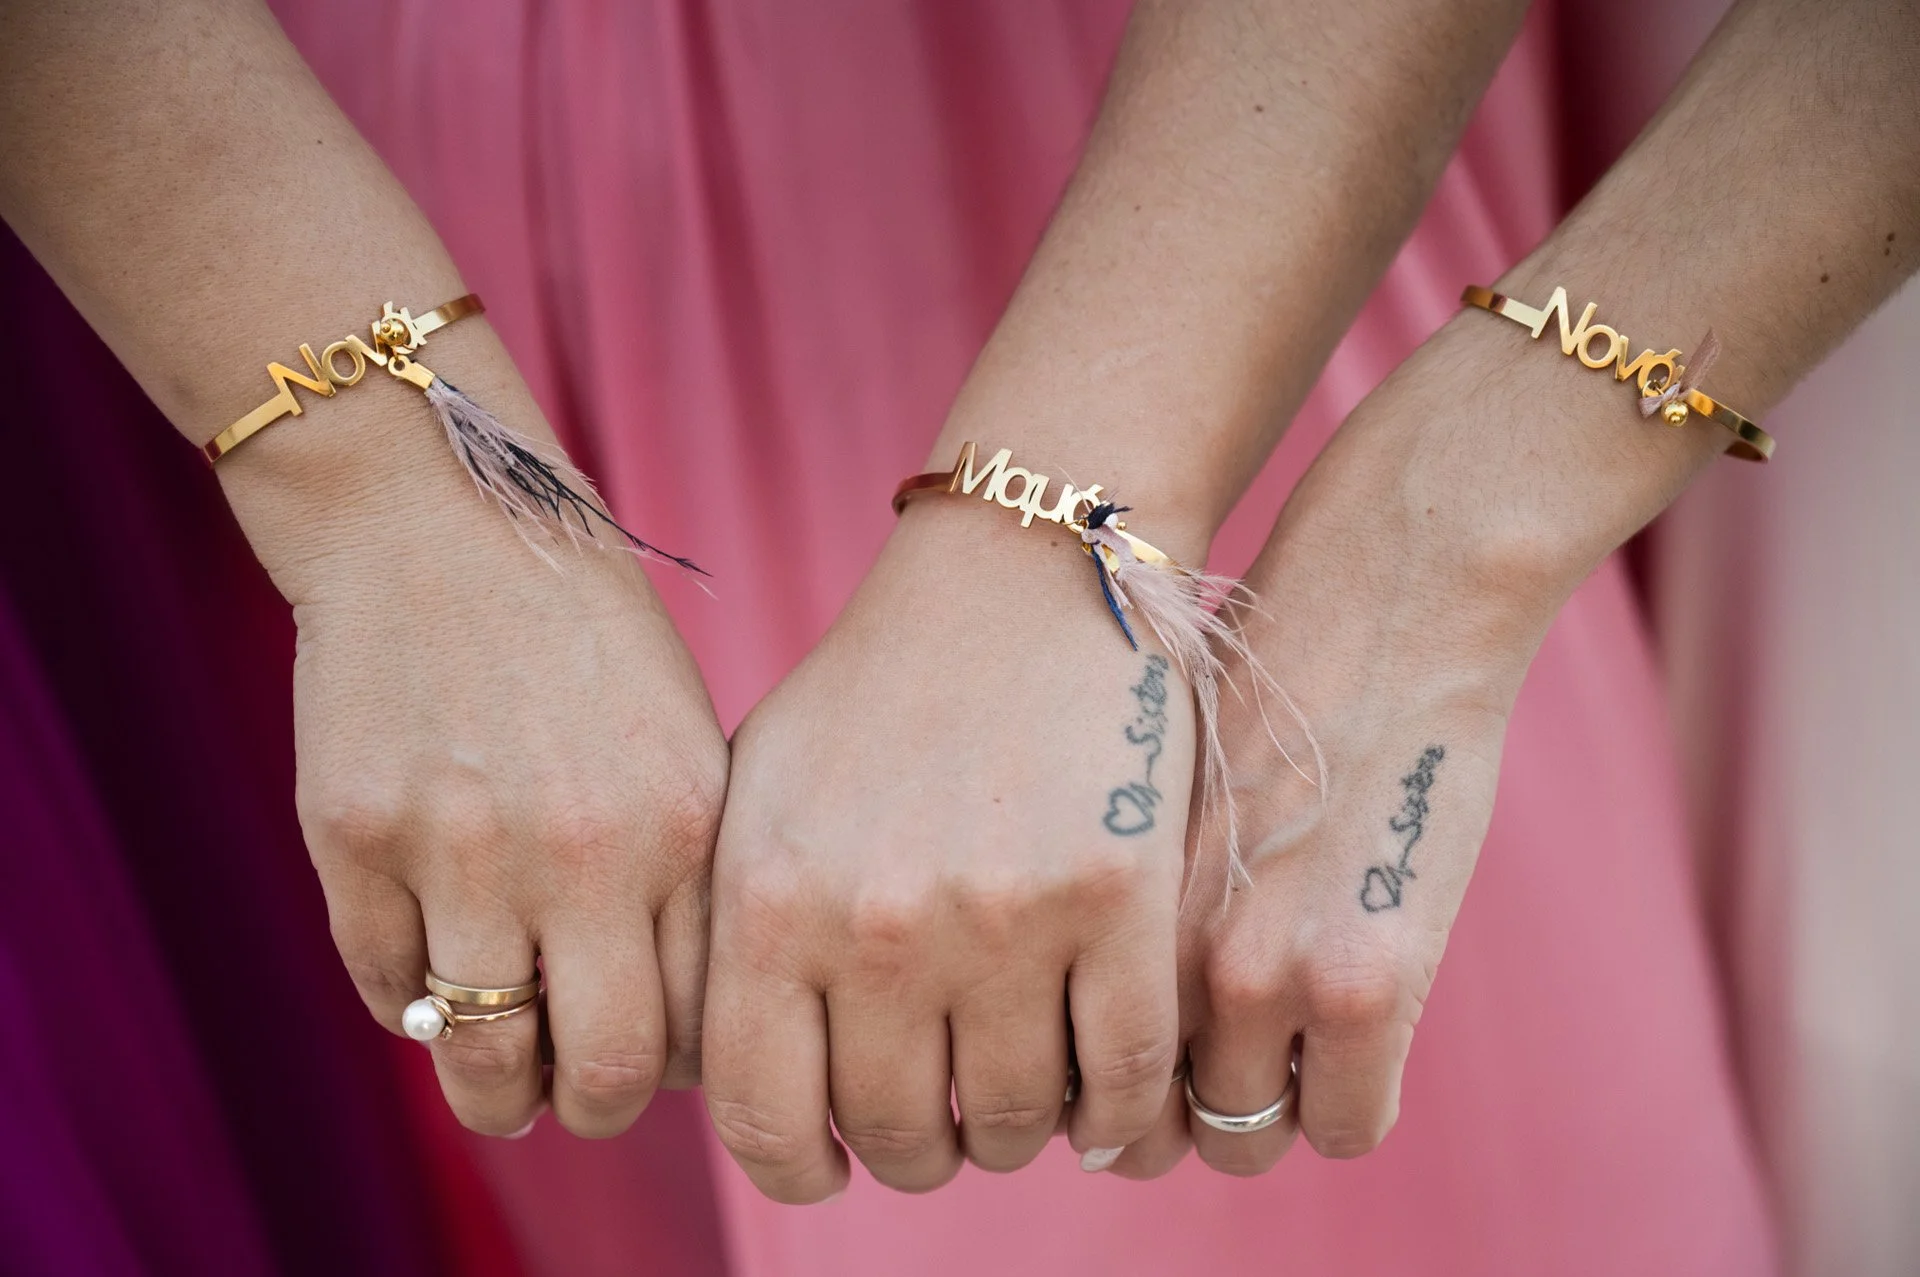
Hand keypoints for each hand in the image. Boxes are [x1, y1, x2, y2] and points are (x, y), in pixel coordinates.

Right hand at [224, 365, 726, 1140]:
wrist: (442, 518)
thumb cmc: (580, 637)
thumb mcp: (676, 739)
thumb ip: (682, 873)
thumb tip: (670, 1023)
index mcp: (681, 822)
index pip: (700, 1021)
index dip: (680, 1066)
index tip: (658, 1057)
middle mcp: (581, 849)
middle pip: (605, 1071)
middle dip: (596, 1109)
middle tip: (579, 1096)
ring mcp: (460, 847)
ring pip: (482, 1057)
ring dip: (495, 1093)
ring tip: (502, 1080)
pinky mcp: (355, 836)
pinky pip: (386, 988)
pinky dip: (413, 1004)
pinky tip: (434, 974)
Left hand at [702, 498, 1196, 1201]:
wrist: (1020, 575)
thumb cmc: (881, 691)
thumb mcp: (762, 793)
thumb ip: (733, 932)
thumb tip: (730, 1079)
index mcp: (769, 902)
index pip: (761, 1119)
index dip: (800, 1170)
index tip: (836, 1166)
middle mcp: (874, 923)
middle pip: (899, 1134)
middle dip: (923, 1149)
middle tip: (947, 1120)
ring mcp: (1000, 915)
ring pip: (1011, 1121)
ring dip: (1018, 1132)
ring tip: (1024, 1095)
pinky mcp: (1118, 897)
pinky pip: (1121, 1076)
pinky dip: (1119, 1114)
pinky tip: (1107, 1099)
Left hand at [1110, 320, 1602, 1177]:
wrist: (1380, 598)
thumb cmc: (1255, 681)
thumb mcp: (1140, 797)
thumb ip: (1115, 908)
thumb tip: (1087, 1009)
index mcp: (1078, 899)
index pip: (1051, 1074)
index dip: (1090, 1085)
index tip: (1122, 1065)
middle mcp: (1146, 948)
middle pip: (1136, 1128)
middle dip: (1165, 1116)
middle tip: (1203, 1075)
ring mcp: (1256, 974)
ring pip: (1239, 1137)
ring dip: (1261, 1113)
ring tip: (1288, 1052)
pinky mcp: (1366, 985)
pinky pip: (1346, 1125)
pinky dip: (1348, 1105)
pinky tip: (1357, 1045)